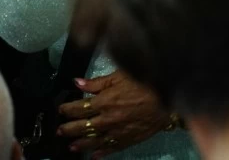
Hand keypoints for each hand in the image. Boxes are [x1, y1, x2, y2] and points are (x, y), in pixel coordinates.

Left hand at [57, 72, 171, 156]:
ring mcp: (118, 132)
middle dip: (70, 128)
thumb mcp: (118, 76)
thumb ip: (97, 82)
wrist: (168, 97)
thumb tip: (77, 83)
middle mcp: (108, 119)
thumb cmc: (142, 82)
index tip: (61, 110)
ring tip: (72, 147)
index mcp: (104, 101)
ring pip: (95, 140)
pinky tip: (94, 156)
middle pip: (84, 126)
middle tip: (59, 131)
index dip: (68, 109)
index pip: (80, 107)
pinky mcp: (129, 139)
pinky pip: (113, 148)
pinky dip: (102, 153)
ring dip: (82, 144)